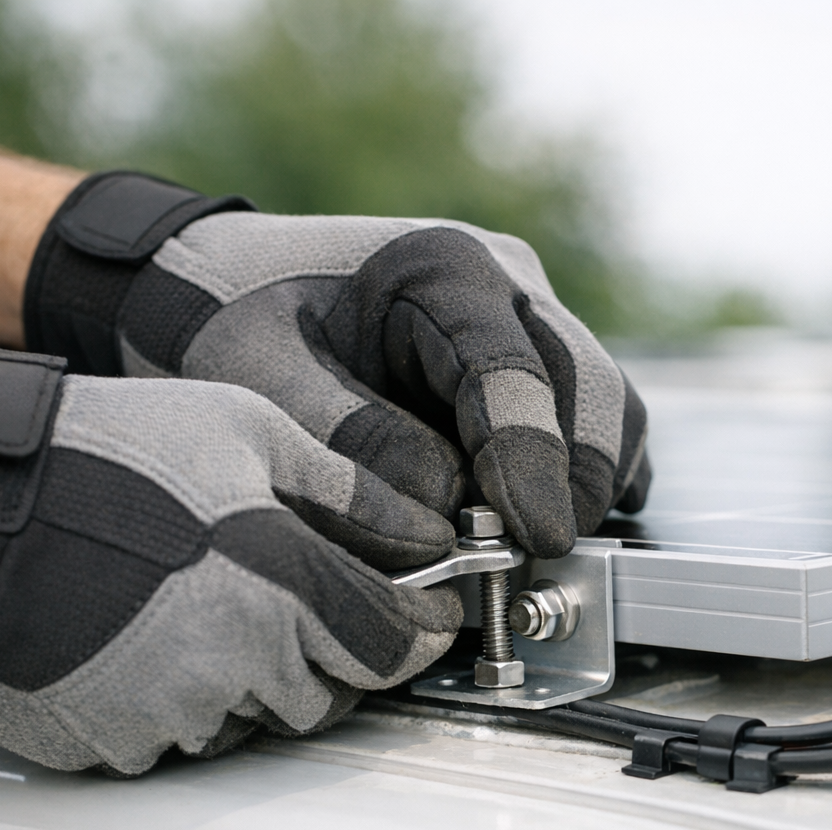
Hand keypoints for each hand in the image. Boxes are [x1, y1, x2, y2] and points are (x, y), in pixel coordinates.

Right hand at [0, 345, 461, 774]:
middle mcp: (232, 665)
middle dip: (340, 655)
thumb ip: (349, 489)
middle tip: (309, 604)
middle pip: (332, 695)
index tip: (430, 619)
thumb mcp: (245, 431)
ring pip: (257, 722)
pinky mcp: (110, 746)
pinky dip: (184, 702)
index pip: (394, 644)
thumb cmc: (100, 454)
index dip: (425, 632)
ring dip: (259, 680)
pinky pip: (179, 739)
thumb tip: (425, 528)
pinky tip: (151, 638)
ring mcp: (168, 715)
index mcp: (278, 586)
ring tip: (210, 607)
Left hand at [24, 173, 651, 558]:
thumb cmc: (233, 326)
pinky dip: (581, 478)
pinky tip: (541, 522)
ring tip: (526, 550)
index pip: (514, 374)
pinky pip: (595, 424)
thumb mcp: (261, 382)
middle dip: (573, 485)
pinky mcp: (537, 362)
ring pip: (610, 410)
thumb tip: (443, 519)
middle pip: (593, 391)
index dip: (531, 464)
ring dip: (584, 486)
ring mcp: (533, 320)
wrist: (221, 291)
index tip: (534, 540)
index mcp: (442, 266)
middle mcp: (509, 281)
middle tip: (530, 561)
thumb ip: (352, 447)